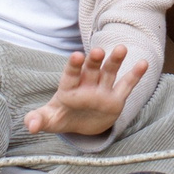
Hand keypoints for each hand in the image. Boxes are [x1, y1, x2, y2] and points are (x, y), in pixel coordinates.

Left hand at [25, 46, 146, 137]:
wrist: (80, 124)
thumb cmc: (61, 117)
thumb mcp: (49, 120)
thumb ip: (38, 120)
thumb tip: (30, 125)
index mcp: (69, 89)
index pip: (70, 75)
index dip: (73, 66)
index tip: (76, 56)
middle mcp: (87, 85)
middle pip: (91, 70)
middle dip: (93, 61)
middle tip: (97, 51)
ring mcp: (102, 90)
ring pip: (109, 72)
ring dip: (115, 61)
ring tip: (121, 48)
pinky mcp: (116, 98)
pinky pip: (126, 85)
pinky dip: (135, 75)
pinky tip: (143, 63)